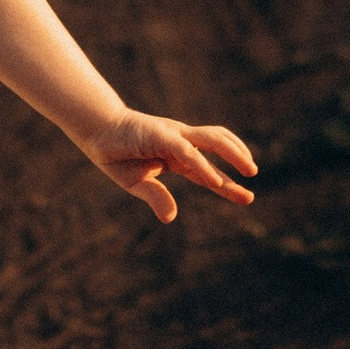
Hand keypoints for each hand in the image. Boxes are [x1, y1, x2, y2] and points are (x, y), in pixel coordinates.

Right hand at [80, 110, 258, 223]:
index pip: (207, 169)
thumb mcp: (136, 183)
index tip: (247, 196)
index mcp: (175, 155)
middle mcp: (180, 142)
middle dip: (239, 159)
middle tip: (254, 176)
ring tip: (249, 169)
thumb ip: (156, 197)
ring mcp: (173, 135)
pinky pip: (189, 153)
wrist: (95, 130)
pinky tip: (216, 181)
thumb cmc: (115, 153)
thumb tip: (171, 218)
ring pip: (213, 139)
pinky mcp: (162, 135)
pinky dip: (204, 167)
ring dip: (234, 152)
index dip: (227, 184)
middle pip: (217, 145)